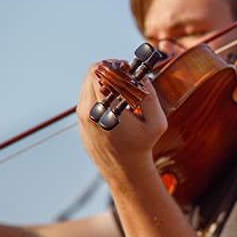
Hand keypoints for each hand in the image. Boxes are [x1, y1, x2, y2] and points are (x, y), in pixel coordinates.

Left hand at [75, 62, 167, 181]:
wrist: (124, 171)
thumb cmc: (142, 147)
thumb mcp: (156, 123)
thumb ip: (150, 96)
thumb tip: (142, 76)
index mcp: (106, 109)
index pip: (102, 72)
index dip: (116, 65)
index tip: (128, 67)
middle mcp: (89, 110)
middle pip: (92, 73)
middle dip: (109, 68)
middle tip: (125, 73)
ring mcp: (82, 116)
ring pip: (87, 82)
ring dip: (103, 79)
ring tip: (121, 87)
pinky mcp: (80, 120)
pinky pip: (86, 95)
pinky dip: (99, 92)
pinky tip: (114, 101)